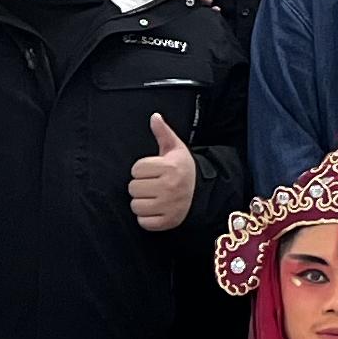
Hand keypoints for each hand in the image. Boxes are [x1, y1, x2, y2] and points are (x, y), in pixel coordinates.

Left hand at [128, 113, 197, 231]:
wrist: (204, 193)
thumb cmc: (183, 169)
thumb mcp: (176, 149)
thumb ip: (163, 133)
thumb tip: (154, 116)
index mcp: (170, 168)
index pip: (136, 169)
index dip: (142, 170)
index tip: (154, 171)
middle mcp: (169, 187)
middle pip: (133, 188)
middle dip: (141, 186)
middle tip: (153, 185)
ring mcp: (169, 206)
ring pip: (135, 205)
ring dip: (142, 202)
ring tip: (154, 198)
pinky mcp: (167, 222)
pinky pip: (143, 221)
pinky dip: (146, 218)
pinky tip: (156, 210)